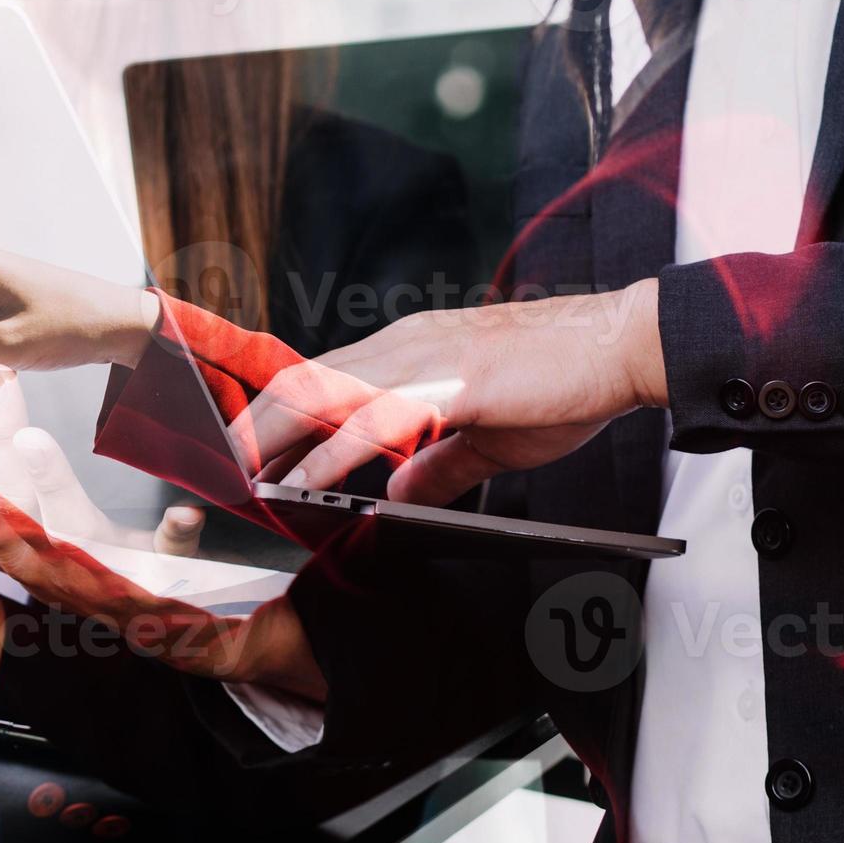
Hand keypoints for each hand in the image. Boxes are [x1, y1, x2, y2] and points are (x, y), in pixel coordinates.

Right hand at [0, 365, 203, 560]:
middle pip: (11, 497)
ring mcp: (102, 568)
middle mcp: (48, 556)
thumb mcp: (21, 556)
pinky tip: (185, 512)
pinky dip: (174, 534)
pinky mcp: (159, 573)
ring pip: (70, 524)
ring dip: (50, 483)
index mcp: (16, 543)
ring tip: (31, 440)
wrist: (156, 630)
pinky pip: (168, 553)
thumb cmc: (85, 579)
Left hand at [232, 283, 664, 504]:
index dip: (275, 415)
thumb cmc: (562, 381)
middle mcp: (403, 347)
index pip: (320, 379)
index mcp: (406, 353)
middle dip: (255, 425)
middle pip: (303, 382)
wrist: (625, 346)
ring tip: (242, 475)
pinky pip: (374, 419)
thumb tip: (398, 496)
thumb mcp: (488, 437)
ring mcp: (424, 359)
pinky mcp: (452, 381)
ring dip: (275, 438)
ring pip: (324, 393)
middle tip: (218, 466)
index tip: (242, 450)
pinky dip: (330, 454)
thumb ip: (438, 466)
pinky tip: (304, 482)